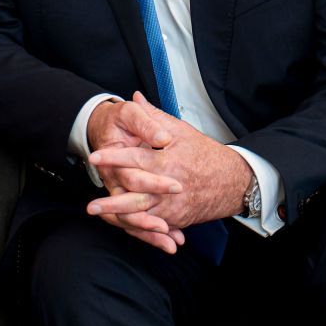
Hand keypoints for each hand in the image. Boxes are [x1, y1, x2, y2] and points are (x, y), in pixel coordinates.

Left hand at [88, 93, 252, 230]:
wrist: (235, 181)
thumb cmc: (206, 154)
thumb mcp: (182, 130)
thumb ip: (154, 117)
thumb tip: (135, 97)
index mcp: (168, 162)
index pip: (136, 160)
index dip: (114, 158)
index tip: (95, 157)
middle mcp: (169, 186)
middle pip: (136, 196)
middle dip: (111, 202)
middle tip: (90, 205)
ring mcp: (174, 206)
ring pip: (143, 215)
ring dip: (119, 217)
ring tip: (98, 215)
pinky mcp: (178, 218)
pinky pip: (155, 226)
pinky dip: (138, 227)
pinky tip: (118, 225)